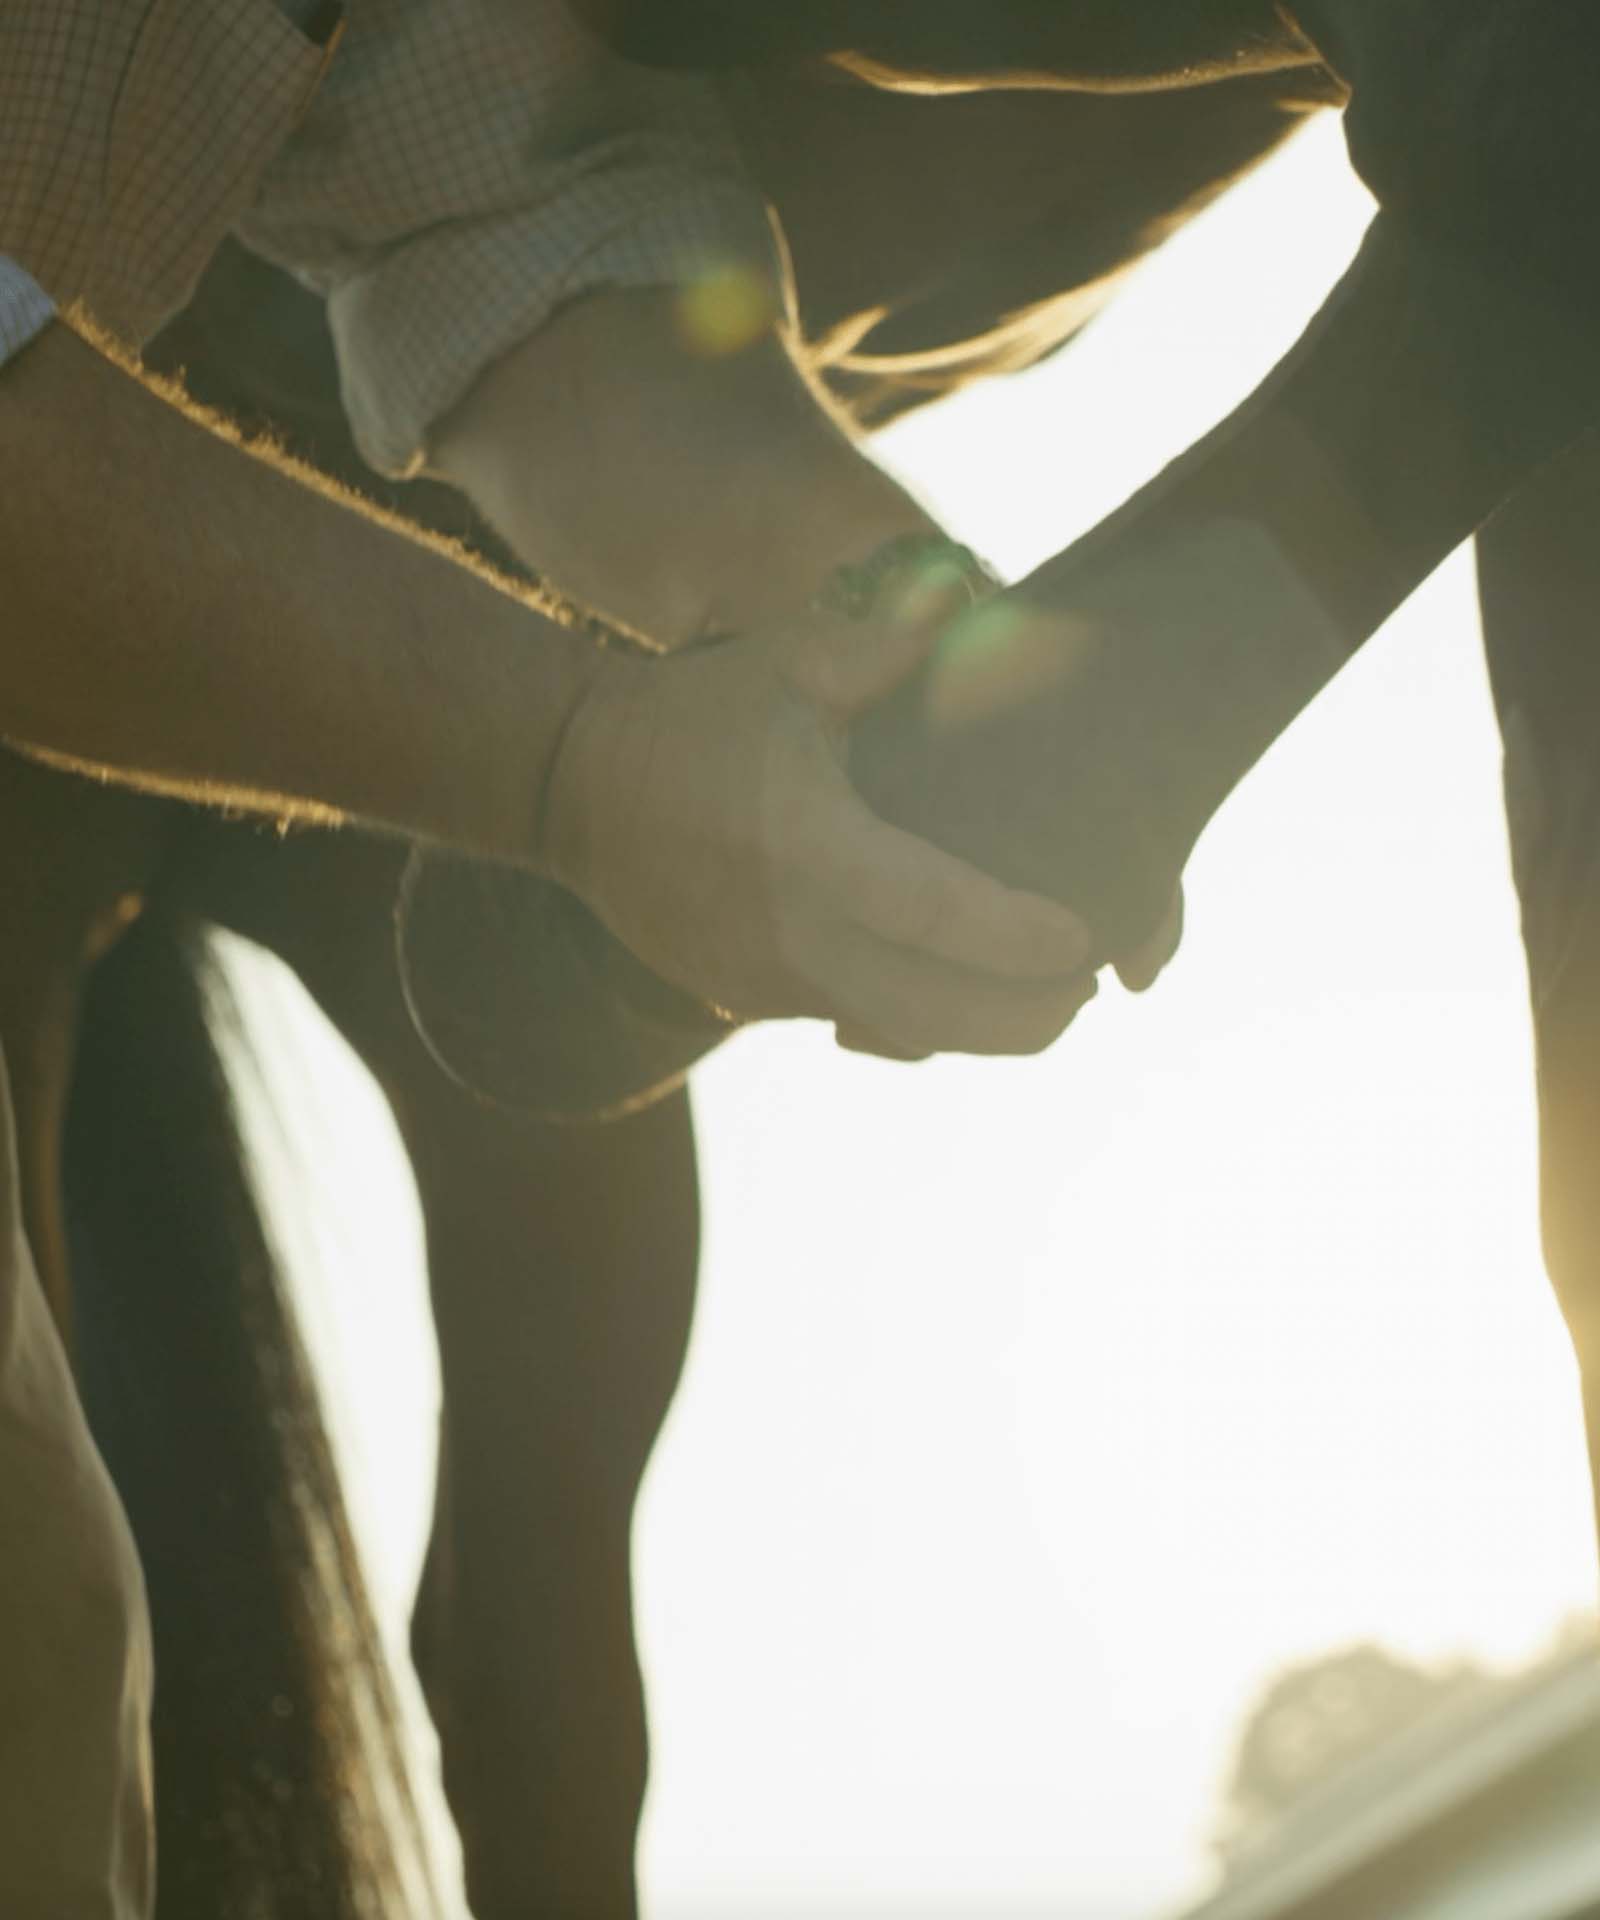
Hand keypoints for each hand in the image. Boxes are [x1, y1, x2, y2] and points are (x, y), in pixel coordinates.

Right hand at [539, 592, 1098, 1058]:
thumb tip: (969, 592)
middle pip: (941, 1013)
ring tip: (1046, 998)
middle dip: (1030, 1015)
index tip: (1089, 938)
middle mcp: (793, 936)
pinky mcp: (747, 1002)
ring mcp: (767, 982)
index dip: (1022, 938)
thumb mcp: (787, 663)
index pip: (941, 916)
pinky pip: (857, 1025)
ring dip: (982, 1030)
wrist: (572, 787)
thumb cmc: (693, 714)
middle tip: (1091, 985)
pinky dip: (920, 1020)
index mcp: (812, 850)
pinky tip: (961, 992)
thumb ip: (888, 642)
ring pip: (903, 1034)